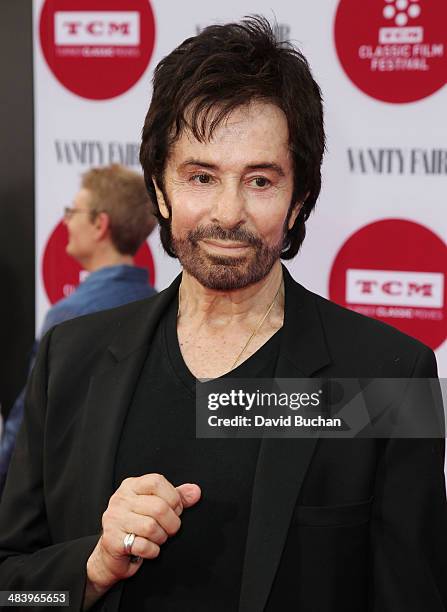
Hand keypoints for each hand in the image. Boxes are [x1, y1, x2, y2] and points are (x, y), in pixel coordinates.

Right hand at [85, 474, 200, 597]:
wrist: (111, 554)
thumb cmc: (136, 526)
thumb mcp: (155, 506)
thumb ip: (176, 497)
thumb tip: (195, 491)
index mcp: (131, 486)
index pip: (157, 482)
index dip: (173, 497)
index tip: (176, 509)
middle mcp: (120, 499)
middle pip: (158, 507)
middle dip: (172, 523)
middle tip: (170, 529)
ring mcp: (114, 519)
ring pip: (151, 527)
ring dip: (161, 537)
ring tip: (158, 538)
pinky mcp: (112, 540)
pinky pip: (142, 546)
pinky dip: (152, 551)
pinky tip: (148, 549)